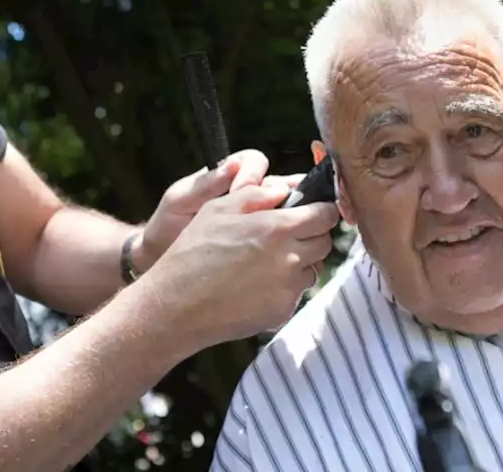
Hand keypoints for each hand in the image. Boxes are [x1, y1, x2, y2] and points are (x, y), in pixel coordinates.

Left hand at [134, 149, 288, 271]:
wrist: (161, 260)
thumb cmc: (167, 227)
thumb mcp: (178, 202)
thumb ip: (203, 185)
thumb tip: (230, 167)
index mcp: (228, 175)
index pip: (253, 161)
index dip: (252, 173)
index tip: (239, 192)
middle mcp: (248, 193)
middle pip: (280, 180)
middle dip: (287, 191)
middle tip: (279, 209)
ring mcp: (258, 217)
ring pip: (288, 206)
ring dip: (291, 214)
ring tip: (285, 229)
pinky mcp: (263, 241)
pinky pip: (283, 233)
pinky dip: (288, 236)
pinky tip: (283, 246)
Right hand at [142, 181, 339, 347]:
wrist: (177, 304)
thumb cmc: (193, 252)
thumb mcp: (218, 209)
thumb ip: (256, 195)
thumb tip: (284, 190)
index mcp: (278, 228)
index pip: (325, 215)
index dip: (321, 211)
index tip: (312, 212)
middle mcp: (290, 258)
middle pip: (324, 243)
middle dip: (311, 236)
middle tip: (286, 236)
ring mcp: (288, 288)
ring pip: (312, 269)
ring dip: (299, 263)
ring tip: (265, 263)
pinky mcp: (282, 311)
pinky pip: (295, 294)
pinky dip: (283, 288)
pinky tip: (255, 285)